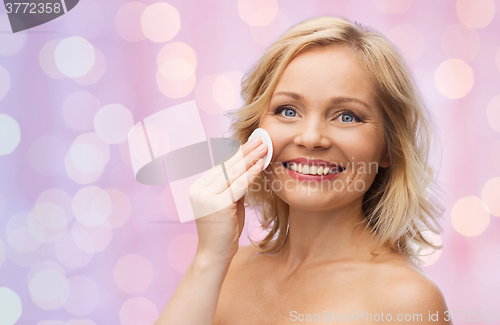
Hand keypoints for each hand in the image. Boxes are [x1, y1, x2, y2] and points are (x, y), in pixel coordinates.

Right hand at [188, 137, 267, 264]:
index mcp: (199, 187)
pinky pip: (238, 185)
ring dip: (250, 158)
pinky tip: (260, 164)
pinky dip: (251, 174)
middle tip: (261, 139)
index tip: (252, 143)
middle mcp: (199, 189)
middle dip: (246, 151)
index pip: (222, 166)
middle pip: (227, 166)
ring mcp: (206, 196)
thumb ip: (234, 188)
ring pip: (233, 173)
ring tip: (264, 147)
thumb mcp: (228, 204)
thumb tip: (248, 169)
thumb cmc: (223, 231)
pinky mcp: (217, 204)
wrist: (214, 255)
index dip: (238, 154)